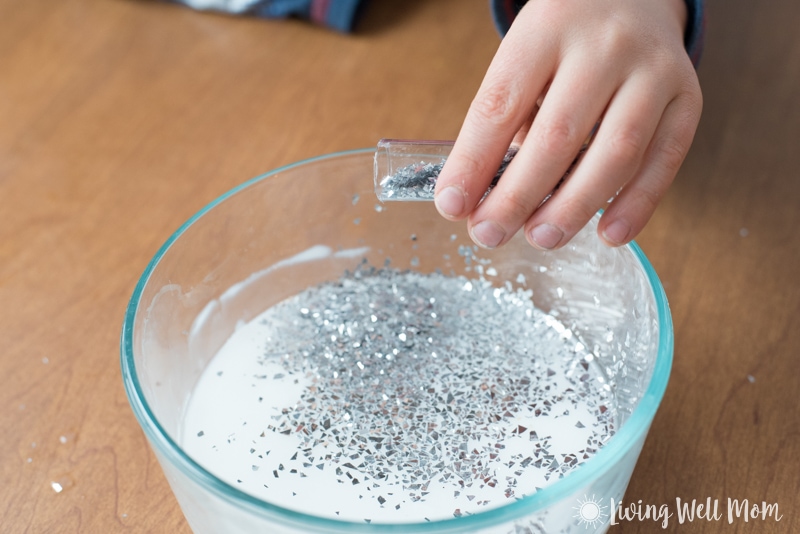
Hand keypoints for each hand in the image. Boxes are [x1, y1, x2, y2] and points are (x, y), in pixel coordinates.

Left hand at [434, 0, 701, 248]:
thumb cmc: (564, 42)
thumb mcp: (524, 58)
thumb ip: (505, 120)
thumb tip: (477, 201)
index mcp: (546, 29)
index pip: (501, 104)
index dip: (473, 162)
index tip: (451, 206)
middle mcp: (604, 45)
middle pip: (558, 134)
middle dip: (518, 196)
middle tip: (489, 234)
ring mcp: (653, 69)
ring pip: (617, 151)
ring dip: (575, 207)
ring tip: (542, 238)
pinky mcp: (687, 97)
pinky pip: (666, 158)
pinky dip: (638, 203)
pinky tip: (609, 235)